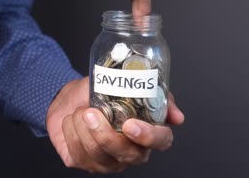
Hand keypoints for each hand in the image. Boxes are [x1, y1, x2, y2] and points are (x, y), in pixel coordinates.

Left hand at [46, 77, 184, 172]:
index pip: (161, 142)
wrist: (71, 99)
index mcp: (147, 133)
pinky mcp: (84, 163)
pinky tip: (72, 119)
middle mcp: (131, 151)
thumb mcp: (128, 85)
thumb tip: (178, 117)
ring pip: (99, 153)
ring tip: (81, 110)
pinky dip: (71, 130)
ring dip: (84, 128)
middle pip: (127, 154)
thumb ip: (155, 96)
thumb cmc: (100, 93)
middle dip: (106, 135)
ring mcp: (108, 161)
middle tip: (92, 112)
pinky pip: (78, 153)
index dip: (149, 136)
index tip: (131, 125)